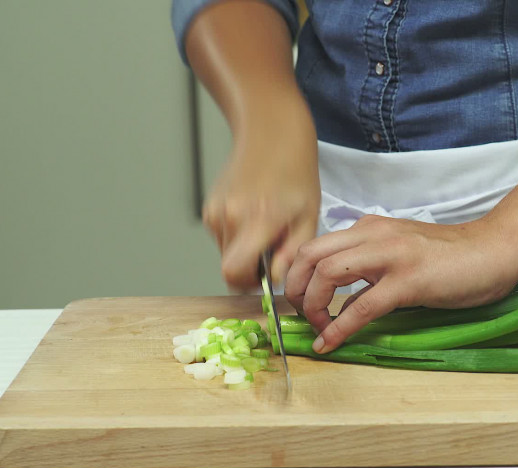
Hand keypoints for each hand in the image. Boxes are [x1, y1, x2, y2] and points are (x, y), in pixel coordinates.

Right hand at [203, 112, 319, 290]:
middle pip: (229, 267)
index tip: (266, 276)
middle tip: (274, 247)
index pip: (235, 273)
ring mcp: (215, 211)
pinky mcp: (209, 207)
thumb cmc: (296, 173)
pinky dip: (237, 235)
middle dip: (251, 267)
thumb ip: (293, 252)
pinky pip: (222, 237)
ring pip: (225, 253)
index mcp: (257, 220)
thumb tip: (276, 279)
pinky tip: (254, 214)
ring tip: (267, 225)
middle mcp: (230, 216)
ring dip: (245, 250)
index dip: (250, 283)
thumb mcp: (308, 216)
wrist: (271, 134)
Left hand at [284, 215, 517, 352]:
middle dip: (293, 288)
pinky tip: (331, 343)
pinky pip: (361, 306)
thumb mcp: (400, 257)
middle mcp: (373, 235)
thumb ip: (370, 275)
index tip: (297, 301)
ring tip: (318, 328)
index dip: (296, 275)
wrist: (494, 250)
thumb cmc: (452, 258)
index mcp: (369, 228)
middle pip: (309, 255)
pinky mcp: (408, 281)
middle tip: (299, 315)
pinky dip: (339, 328)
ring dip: (312, 306)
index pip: (315, 246)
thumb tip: (341, 304)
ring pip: (326, 274)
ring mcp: (390, 255)